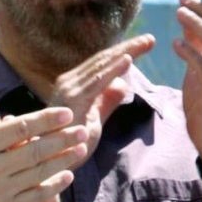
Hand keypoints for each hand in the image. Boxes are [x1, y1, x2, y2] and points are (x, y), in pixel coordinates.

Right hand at [0, 75, 86, 201]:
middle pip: (34, 150)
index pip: (18, 129)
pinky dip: (54, 185)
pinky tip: (69, 174)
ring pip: (39, 172)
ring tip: (82, 147)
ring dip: (64, 159)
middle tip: (84, 128)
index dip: (45, 120)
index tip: (67, 112)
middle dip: (62, 138)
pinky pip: (36, 196)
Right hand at [48, 34, 154, 159]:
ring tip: (145, 43)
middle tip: (151, 39)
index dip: (125, 52)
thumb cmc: (71, 143)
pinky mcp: (72, 100)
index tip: (146, 44)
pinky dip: (114, 68)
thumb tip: (122, 85)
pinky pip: (97, 81)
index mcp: (75, 85)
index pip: (103, 64)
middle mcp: (70, 82)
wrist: (50, 162)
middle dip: (129, 48)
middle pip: (104, 60)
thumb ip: (107, 101)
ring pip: (102, 66)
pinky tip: (129, 60)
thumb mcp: (95, 119)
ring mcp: (69, 89)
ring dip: (125, 53)